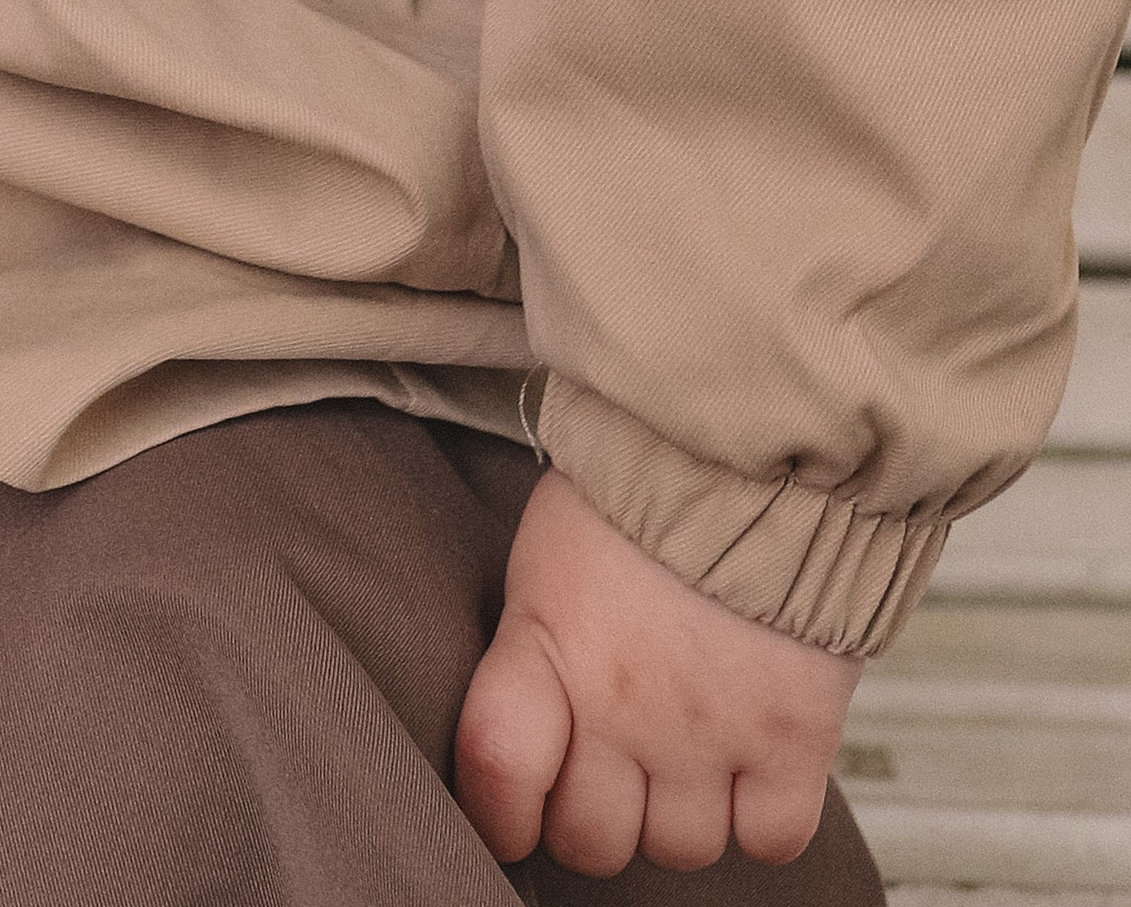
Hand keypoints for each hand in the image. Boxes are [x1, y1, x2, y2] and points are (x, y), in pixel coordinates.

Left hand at [457, 470, 857, 874]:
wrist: (754, 440)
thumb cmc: (640, 488)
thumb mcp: (548, 555)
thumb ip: (537, 650)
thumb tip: (529, 732)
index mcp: (547, 645)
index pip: (496, 771)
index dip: (497, 816)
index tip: (510, 817)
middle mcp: (622, 705)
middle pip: (592, 839)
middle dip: (597, 814)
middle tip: (612, 768)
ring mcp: (710, 731)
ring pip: (680, 850)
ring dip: (679, 813)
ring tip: (686, 747)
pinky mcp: (794, 738)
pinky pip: (770, 841)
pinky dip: (760, 820)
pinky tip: (750, 764)